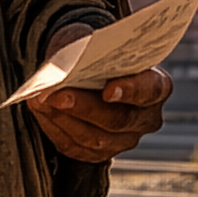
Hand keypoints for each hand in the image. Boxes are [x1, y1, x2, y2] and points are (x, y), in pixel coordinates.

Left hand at [23, 35, 171, 164]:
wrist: (86, 70)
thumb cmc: (94, 54)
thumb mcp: (93, 42)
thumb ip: (87, 51)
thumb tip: (64, 68)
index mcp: (156, 86)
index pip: (149, 90)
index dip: (131, 91)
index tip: (108, 90)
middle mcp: (145, 118)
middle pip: (117, 120)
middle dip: (84, 107)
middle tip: (57, 95)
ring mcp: (124, 140)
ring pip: (95, 140)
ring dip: (63, 119)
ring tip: (40, 100)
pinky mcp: (100, 154)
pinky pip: (76, 148)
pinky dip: (54, 128)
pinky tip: (40, 111)